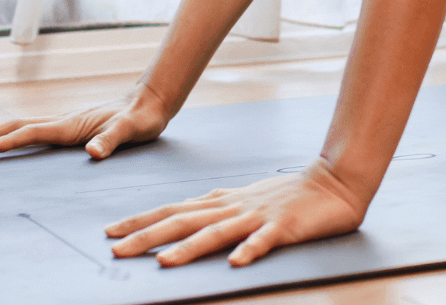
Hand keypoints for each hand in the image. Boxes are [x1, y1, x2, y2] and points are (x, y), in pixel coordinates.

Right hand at [0, 86, 168, 158]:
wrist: (150, 101)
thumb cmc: (142, 118)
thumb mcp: (131, 130)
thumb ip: (111, 140)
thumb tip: (93, 153)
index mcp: (71, 125)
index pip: (33, 133)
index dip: (9, 140)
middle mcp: (63, 122)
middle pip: (18, 126)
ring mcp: (65, 123)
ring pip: (23, 126)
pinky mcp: (70, 127)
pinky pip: (34, 131)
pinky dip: (14, 134)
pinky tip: (9, 138)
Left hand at [105, 160, 366, 266]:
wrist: (333, 183)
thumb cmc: (286, 196)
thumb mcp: (243, 199)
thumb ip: (214, 209)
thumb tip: (180, 216)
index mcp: (222, 202)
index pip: (174, 210)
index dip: (142, 220)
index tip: (111, 232)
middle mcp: (234, 207)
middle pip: (184, 221)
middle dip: (147, 236)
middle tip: (116, 249)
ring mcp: (258, 217)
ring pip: (216, 232)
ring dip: (188, 247)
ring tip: (163, 261)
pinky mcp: (284, 228)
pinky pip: (264, 241)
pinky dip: (249, 250)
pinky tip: (235, 263)